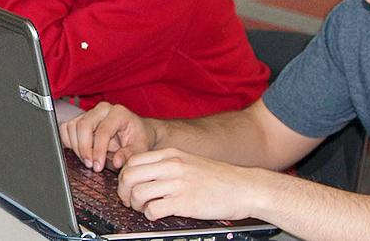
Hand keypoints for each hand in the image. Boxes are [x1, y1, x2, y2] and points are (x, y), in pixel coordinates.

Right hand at [60, 103, 154, 170]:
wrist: (136, 131)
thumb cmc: (138, 138)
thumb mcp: (140, 148)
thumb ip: (129, 155)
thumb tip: (116, 162)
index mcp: (119, 113)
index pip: (102, 131)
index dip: (98, 150)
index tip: (97, 166)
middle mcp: (102, 109)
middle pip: (83, 126)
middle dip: (84, 149)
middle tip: (90, 165)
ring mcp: (89, 113)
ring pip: (72, 127)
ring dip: (76, 147)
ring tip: (88, 160)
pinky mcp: (80, 119)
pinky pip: (66, 129)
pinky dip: (69, 142)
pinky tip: (80, 152)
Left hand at [116, 148, 270, 221]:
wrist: (246, 188)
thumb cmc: (220, 179)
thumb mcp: (190, 161)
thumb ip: (167, 165)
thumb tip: (144, 176)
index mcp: (171, 154)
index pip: (132, 161)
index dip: (125, 177)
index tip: (129, 187)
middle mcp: (172, 166)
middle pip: (128, 176)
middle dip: (124, 192)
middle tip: (130, 201)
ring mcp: (177, 183)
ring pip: (137, 193)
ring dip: (136, 205)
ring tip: (145, 209)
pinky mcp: (184, 202)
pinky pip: (153, 210)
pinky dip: (150, 215)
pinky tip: (158, 215)